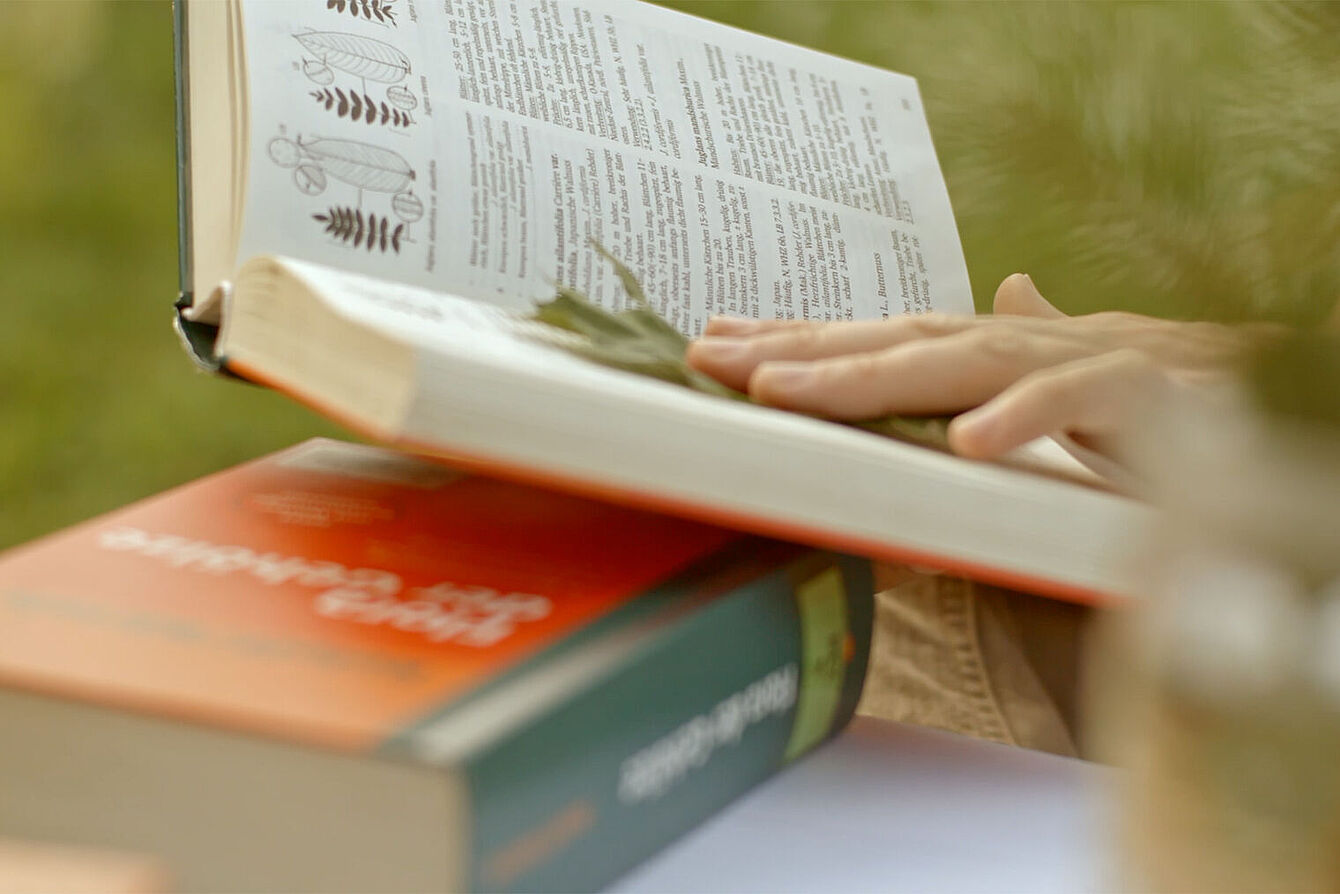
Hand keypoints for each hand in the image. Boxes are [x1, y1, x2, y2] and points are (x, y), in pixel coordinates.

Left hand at [687, 274, 1274, 461]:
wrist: (1264, 394)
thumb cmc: (1142, 397)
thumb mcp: (1050, 385)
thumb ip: (1010, 358)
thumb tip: (995, 291)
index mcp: (986, 349)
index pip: (874, 341)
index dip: (795, 342)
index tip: (712, 344)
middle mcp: (1015, 344)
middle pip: (890, 342)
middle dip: (794, 352)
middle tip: (708, 359)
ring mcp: (1073, 361)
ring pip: (956, 362)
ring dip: (865, 374)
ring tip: (781, 394)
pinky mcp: (1140, 395)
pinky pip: (1076, 405)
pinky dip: (1022, 417)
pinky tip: (966, 443)